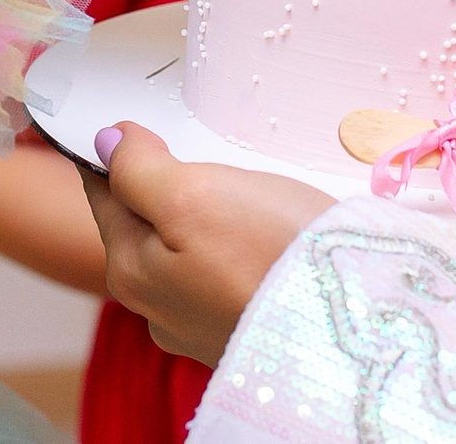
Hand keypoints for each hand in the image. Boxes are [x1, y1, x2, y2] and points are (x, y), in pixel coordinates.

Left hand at [77, 123, 334, 364]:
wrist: (351, 325)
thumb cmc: (272, 257)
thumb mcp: (193, 195)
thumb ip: (139, 169)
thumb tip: (107, 141)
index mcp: (130, 270)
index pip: (104, 193)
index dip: (117, 152)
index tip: (137, 125)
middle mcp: (157, 307)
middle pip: (144, 223)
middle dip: (162, 186)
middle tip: (197, 151)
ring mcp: (199, 326)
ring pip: (185, 249)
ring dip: (203, 218)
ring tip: (239, 194)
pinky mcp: (242, 330)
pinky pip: (223, 274)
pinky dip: (236, 248)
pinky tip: (263, 236)